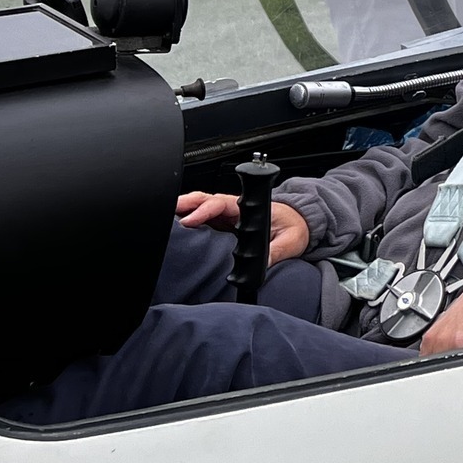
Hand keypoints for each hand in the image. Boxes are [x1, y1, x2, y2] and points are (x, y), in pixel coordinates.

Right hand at [176, 190, 309, 263]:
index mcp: (248, 207)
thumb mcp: (290, 240)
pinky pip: (201, 219)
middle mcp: (234, 208)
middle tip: (164, 215)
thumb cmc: (295, 227)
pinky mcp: (222, 224)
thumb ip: (277, 250)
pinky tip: (174, 228)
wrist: (300, 223)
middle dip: (184, 205)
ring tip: (162, 219)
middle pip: (204, 200)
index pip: (220, 203)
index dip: (203, 210)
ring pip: (199, 207)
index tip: (190, 220)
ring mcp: (226, 216)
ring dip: (182, 211)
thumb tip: (264, 261)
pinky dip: (186, 219)